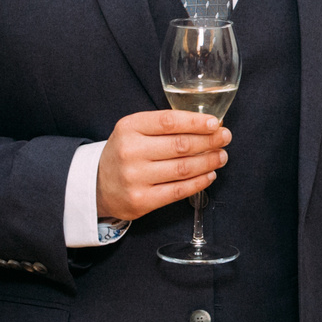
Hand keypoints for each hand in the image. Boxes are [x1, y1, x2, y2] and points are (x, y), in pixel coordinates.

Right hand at [96, 110, 229, 222]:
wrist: (97, 184)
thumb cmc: (124, 153)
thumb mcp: (133, 130)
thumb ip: (163, 126)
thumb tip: (206, 126)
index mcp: (129, 127)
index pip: (169, 121)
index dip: (196, 122)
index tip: (215, 123)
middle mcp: (131, 151)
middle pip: (180, 145)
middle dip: (209, 141)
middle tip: (224, 138)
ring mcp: (136, 178)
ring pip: (183, 168)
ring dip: (208, 161)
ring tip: (221, 156)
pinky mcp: (142, 200)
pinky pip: (179, 190)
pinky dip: (199, 182)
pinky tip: (210, 175)